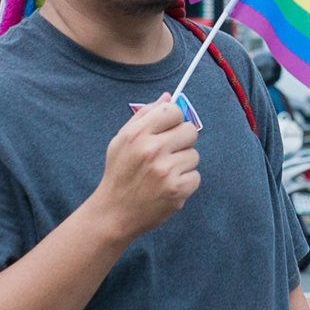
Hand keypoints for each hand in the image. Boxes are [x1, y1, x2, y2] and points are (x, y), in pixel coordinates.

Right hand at [93, 95, 199, 242]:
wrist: (114, 213)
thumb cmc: (119, 173)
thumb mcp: (122, 139)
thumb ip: (145, 115)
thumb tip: (169, 96)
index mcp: (138, 133)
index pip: (174, 110)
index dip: (173, 120)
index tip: (168, 130)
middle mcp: (152, 149)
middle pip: (190, 131)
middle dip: (181, 141)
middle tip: (167, 154)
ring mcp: (166, 170)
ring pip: (194, 155)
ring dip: (183, 164)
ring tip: (164, 173)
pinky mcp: (177, 190)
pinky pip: (196, 176)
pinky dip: (185, 183)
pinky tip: (168, 187)